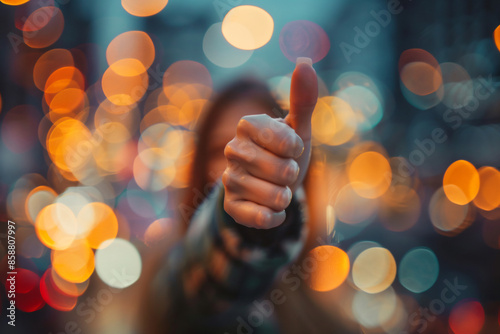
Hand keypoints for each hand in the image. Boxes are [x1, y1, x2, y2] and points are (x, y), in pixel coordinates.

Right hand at [222, 58, 317, 228]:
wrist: (271, 185)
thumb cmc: (286, 152)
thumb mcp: (298, 128)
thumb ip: (302, 98)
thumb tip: (304, 61)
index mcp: (247, 126)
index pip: (287, 142)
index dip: (296, 149)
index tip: (291, 147)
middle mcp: (232, 150)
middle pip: (283, 171)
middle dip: (292, 175)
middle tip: (284, 171)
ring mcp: (228, 180)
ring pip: (276, 196)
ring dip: (286, 196)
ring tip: (277, 188)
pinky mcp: (230, 206)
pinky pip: (262, 219)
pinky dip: (275, 216)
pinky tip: (271, 208)